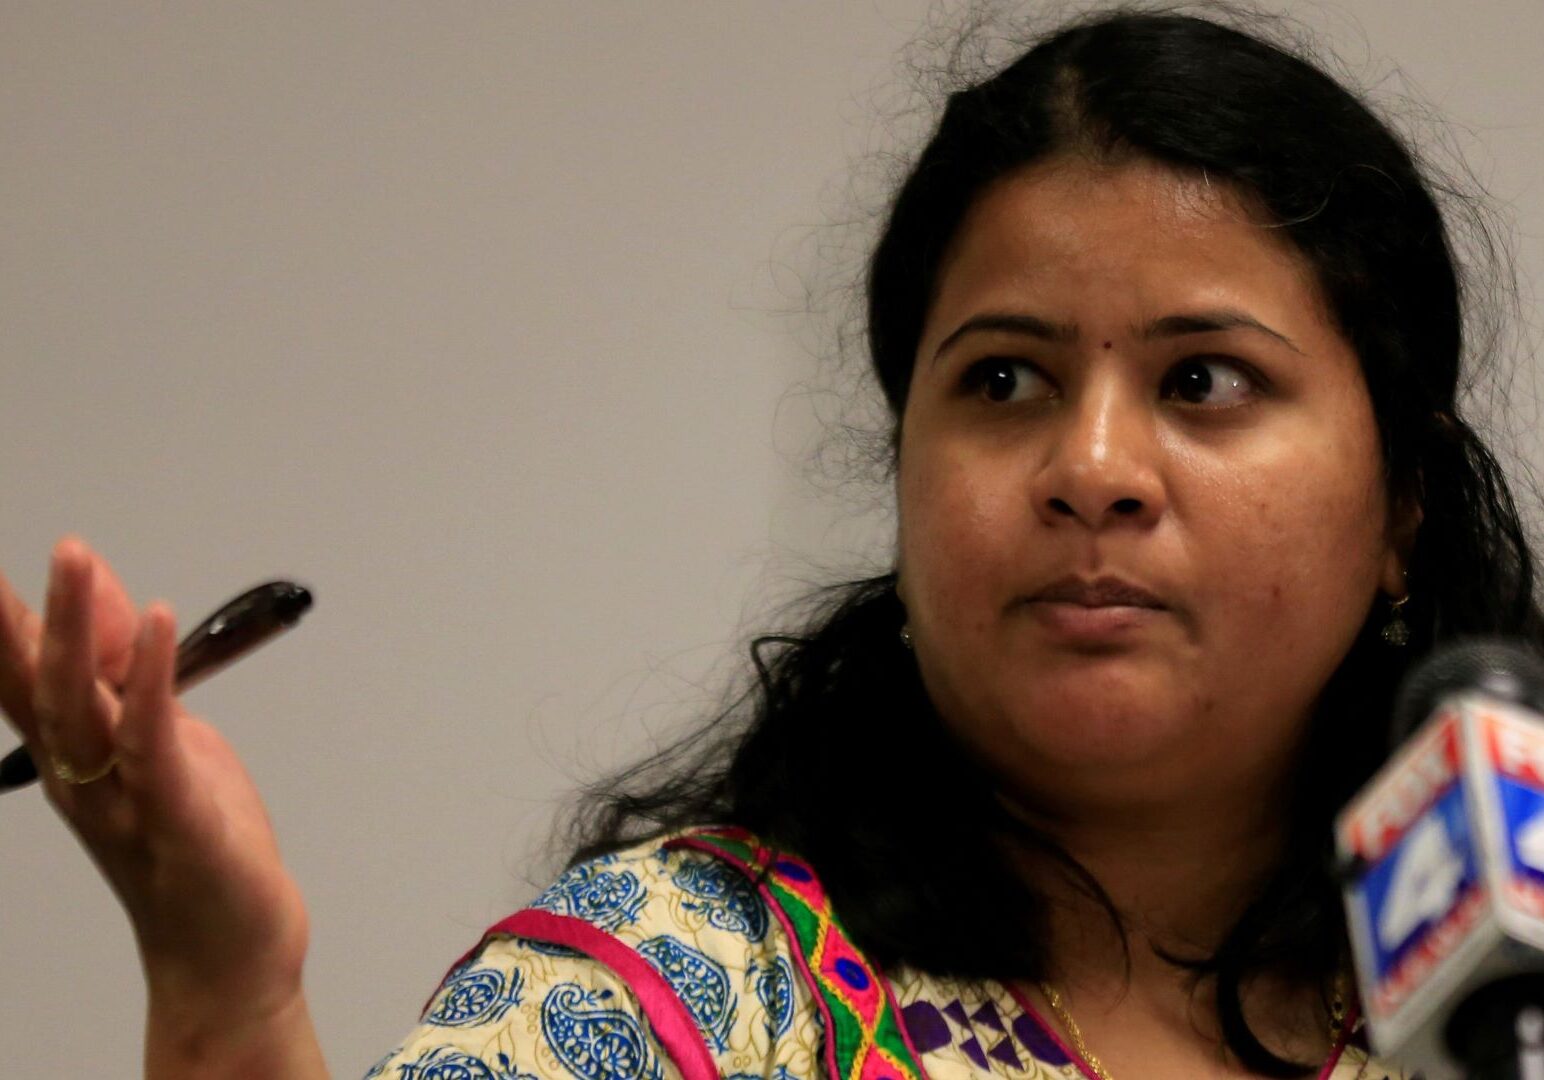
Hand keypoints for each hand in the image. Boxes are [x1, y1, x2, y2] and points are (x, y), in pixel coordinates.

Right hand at [0, 537, 324, 1074]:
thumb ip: (134, 673)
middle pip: (37, 685)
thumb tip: (112, 598)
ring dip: (78, 629)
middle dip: (21, 613)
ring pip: (83, 705)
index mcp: (76, 757)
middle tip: (33, 549)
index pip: (23, 679)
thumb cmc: (196, 839)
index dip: (3, 623)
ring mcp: (122, 795)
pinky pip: (154, 735)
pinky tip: (154, 621)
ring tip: (73, 561)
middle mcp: (83, 776)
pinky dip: (153, 674)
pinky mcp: (175, 810)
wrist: (227, 942)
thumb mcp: (165, 738)